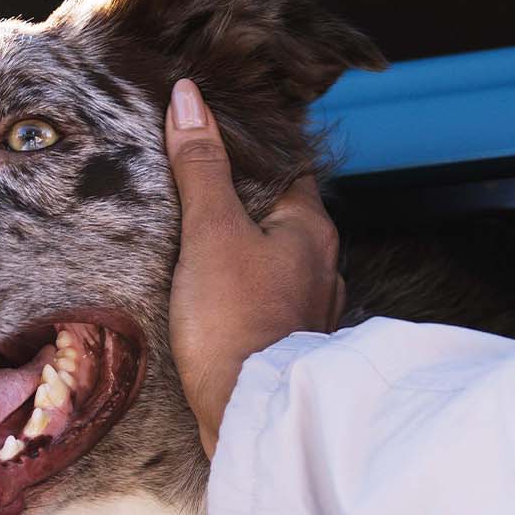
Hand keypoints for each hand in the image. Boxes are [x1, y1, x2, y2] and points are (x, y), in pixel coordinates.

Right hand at [165, 78, 344, 457]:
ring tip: (201, 245)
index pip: (287, 167)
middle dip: (245, 204)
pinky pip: (269, 305)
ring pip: (279, 264)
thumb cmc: (235, 322)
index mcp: (312, 229)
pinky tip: (217, 301)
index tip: (216, 136)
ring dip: (247, 253)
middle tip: (196, 189)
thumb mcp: (210, 232)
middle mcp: (324, 267)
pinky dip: (247, 295)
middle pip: (283, 217)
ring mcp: (311, 311)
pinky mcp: (289, 348)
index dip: (252, 150)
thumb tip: (190, 99)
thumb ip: (201, 167)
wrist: (250, 415)